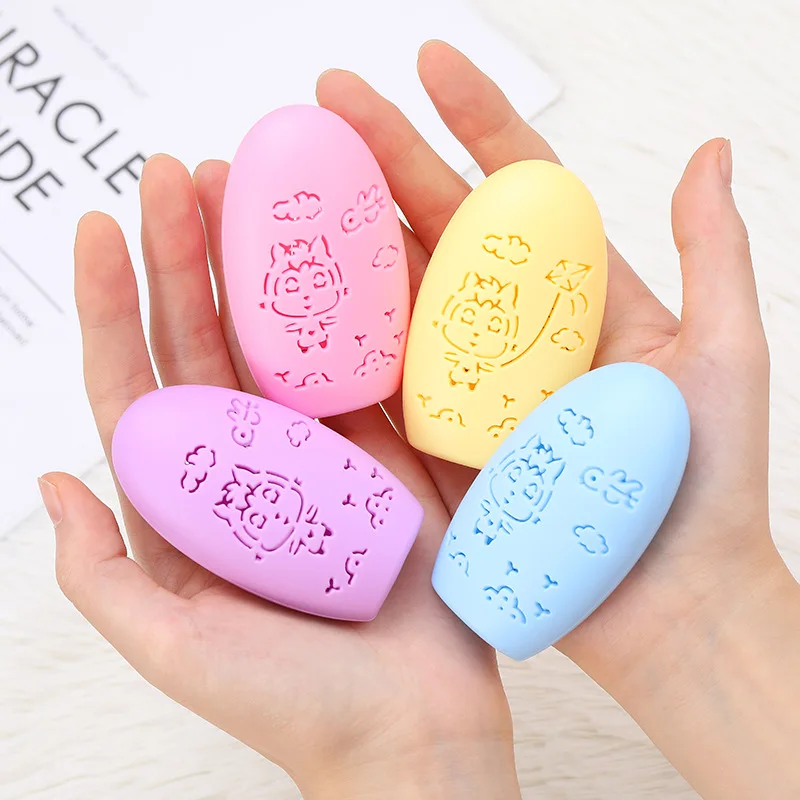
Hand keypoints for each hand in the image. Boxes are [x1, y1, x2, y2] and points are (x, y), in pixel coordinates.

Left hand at [43, 156, 519, 797]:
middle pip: (210, 340)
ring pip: (287, 341)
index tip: (102, 226)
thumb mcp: (173, 645)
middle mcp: (253, 462)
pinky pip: (366, 368)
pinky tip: (347, 253)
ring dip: (266, 265)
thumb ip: (101, 571)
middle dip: (186, 254)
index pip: (140, 383)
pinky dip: (355, 309)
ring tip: (249, 188)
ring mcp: (324, 451)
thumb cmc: (292, 701)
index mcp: (192, 499)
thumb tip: (45, 482)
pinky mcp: (389, 452)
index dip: (115, 304)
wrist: (412, 729)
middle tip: (181, 171)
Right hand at [315, 41, 799, 797]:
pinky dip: (330, 350)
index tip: (426, 64)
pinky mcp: (429, 451)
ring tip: (276, 189)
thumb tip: (710, 152)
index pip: (515, 193)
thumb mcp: (725, 359)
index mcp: (573, 302)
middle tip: (317, 108)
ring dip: (334, 248)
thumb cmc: (706, 492)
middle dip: (375, 164)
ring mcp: (460, 393)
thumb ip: (713, 257)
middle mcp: (506, 339)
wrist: (668, 611)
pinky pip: (373, 392)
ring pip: (389, 305)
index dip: (472, 121)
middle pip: (432, 236)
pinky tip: (282, 304)